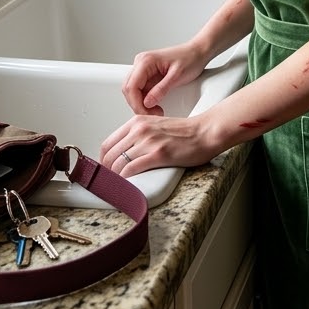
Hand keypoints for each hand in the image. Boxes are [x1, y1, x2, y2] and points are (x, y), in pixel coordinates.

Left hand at [100, 111, 223, 176]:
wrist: (205, 132)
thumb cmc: (185, 132)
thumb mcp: (156, 126)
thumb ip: (139, 136)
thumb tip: (123, 154)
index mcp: (138, 121)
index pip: (107, 143)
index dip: (102, 161)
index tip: (105, 171)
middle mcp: (140, 129)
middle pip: (109, 155)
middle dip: (105, 172)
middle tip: (109, 182)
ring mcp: (149, 141)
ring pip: (118, 163)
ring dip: (114, 178)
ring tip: (117, 186)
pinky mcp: (158, 154)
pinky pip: (131, 169)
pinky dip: (125, 180)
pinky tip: (128, 185)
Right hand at [123, 43, 209, 114]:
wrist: (197, 52)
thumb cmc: (190, 59)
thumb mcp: (177, 76)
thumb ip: (161, 89)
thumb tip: (147, 102)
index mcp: (146, 61)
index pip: (131, 86)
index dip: (136, 103)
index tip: (146, 113)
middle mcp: (141, 63)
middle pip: (129, 89)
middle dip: (138, 105)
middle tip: (153, 114)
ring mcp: (143, 68)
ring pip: (133, 91)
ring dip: (142, 104)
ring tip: (156, 111)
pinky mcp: (147, 74)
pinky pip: (140, 90)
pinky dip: (146, 100)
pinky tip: (155, 105)